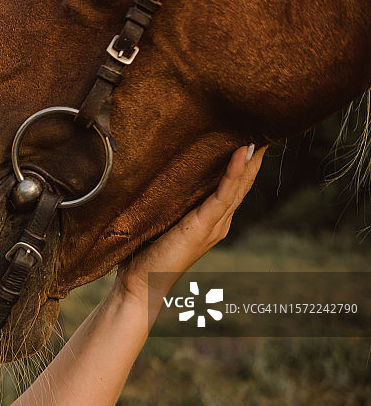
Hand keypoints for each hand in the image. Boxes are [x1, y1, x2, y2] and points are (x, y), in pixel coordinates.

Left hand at [116, 144, 266, 301]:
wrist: (140, 284)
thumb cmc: (143, 252)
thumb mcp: (160, 218)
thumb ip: (168, 200)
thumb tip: (159, 172)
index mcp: (210, 218)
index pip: (233, 183)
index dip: (243, 158)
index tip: (248, 129)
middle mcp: (219, 220)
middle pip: (243, 181)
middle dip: (254, 152)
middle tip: (265, 121)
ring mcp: (215, 224)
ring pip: (240, 184)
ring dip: (251, 156)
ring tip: (262, 129)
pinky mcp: (204, 225)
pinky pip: (225, 193)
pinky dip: (235, 171)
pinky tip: (243, 150)